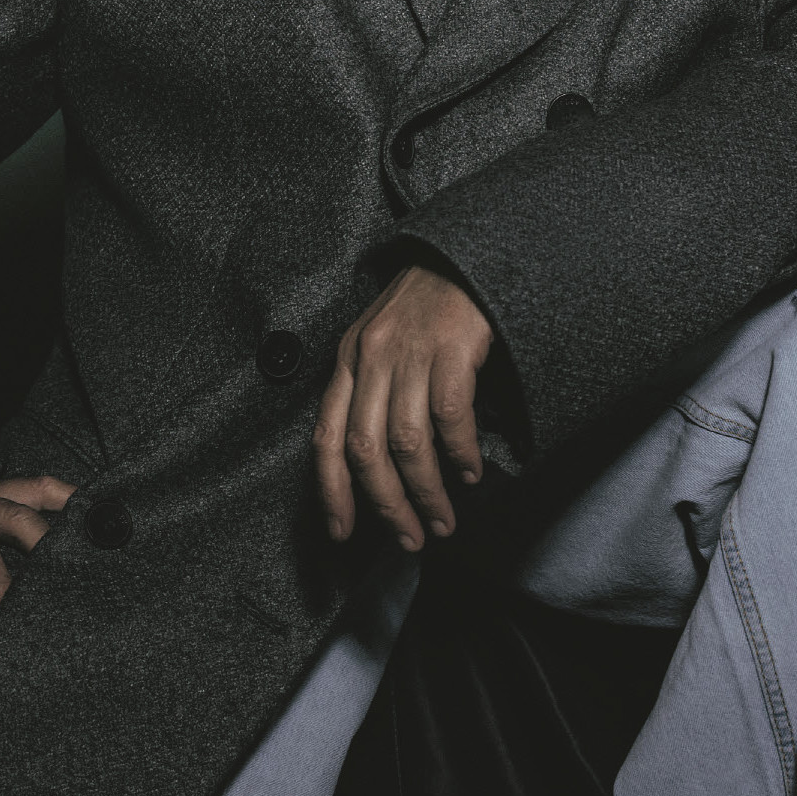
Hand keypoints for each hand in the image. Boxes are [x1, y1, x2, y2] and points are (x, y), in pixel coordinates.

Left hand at [314, 265, 492, 549]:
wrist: (465, 256)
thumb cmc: (425, 305)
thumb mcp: (380, 341)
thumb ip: (370, 391)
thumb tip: (377, 464)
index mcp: (348, 359)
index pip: (327, 437)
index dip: (331, 492)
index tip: (342, 532)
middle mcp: (371, 357)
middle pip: (367, 450)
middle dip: (386, 505)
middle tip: (409, 539)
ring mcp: (411, 351)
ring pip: (408, 441)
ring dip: (426, 491)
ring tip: (442, 520)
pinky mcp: (451, 346)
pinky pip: (450, 415)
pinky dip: (459, 453)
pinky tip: (469, 472)